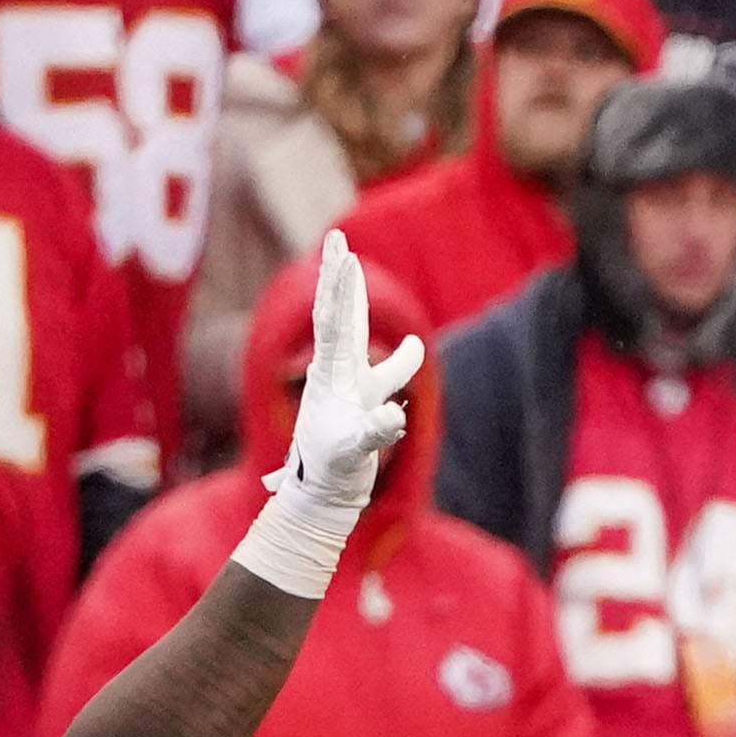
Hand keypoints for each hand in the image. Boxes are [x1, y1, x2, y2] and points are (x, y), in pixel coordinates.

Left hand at [269, 230, 421, 514]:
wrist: (322, 496)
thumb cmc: (332, 473)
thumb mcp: (352, 452)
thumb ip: (372, 432)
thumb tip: (392, 415)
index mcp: (333, 375)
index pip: (334, 320)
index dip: (340, 286)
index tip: (342, 253)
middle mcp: (340, 374)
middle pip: (340, 315)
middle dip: (341, 278)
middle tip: (339, 240)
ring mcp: (351, 389)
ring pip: (361, 338)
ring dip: (364, 308)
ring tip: (357, 271)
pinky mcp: (363, 406)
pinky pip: (383, 375)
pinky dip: (398, 364)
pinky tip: (413, 353)